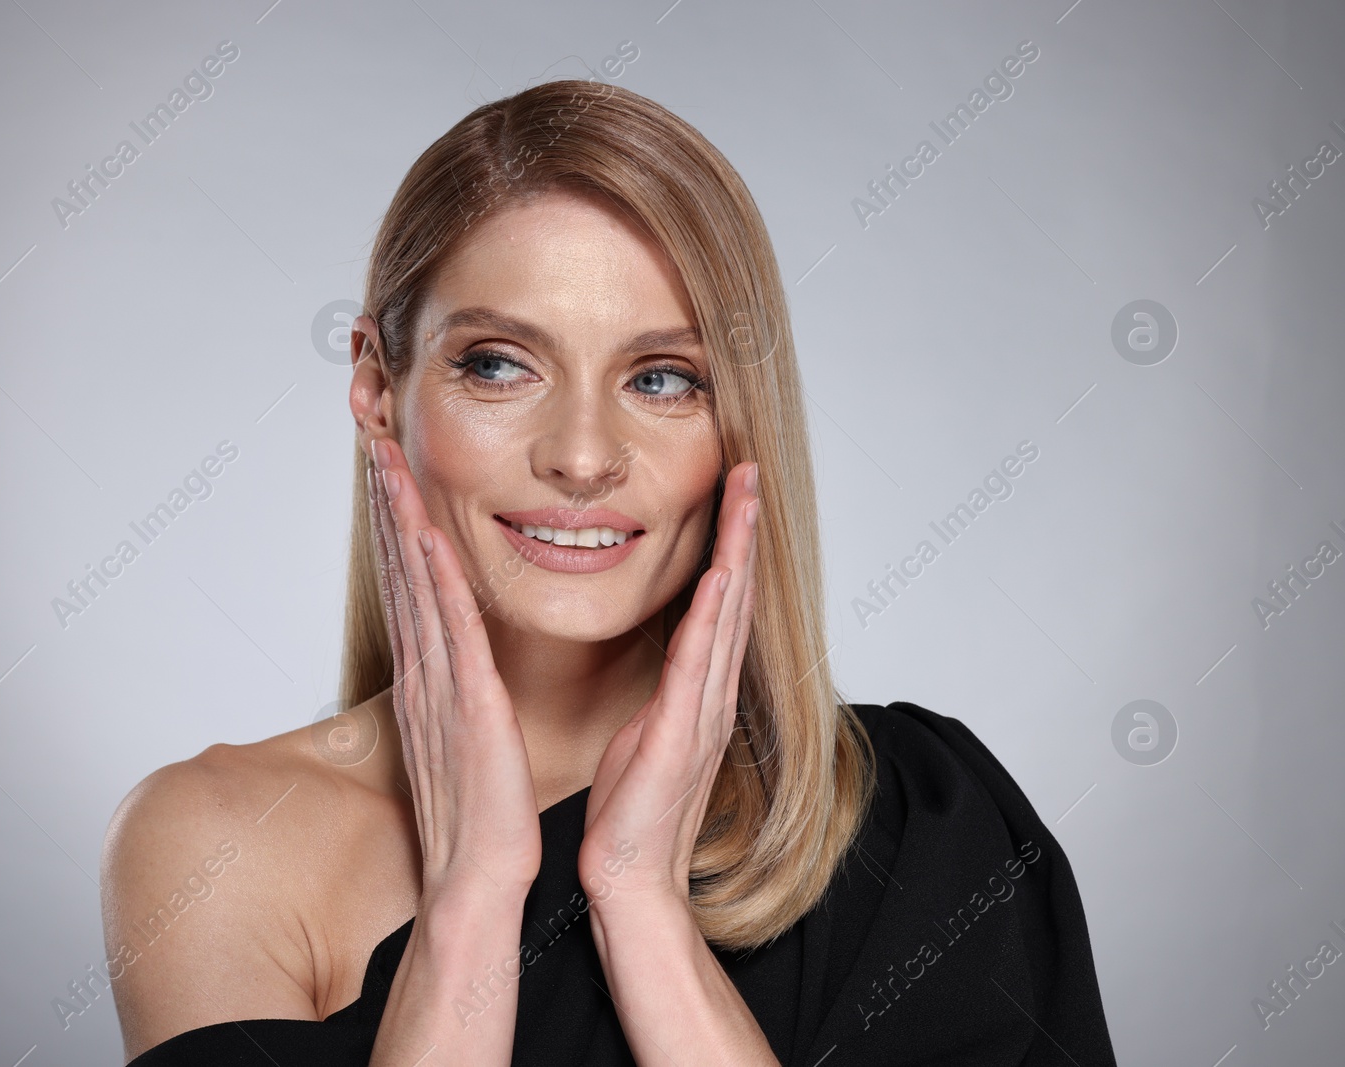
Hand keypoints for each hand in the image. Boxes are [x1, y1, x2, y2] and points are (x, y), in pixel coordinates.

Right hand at [366, 435, 541, 905]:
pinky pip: (449, 630)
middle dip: (385, 506)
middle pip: (399, 573)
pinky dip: (435, 579)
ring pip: (416, 587)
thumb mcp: (466, 741)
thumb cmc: (479, 818)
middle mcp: (424, 675)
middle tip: (373, 443)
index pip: (409, 588)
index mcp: (430, 681)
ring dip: (399, 522)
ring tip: (387, 464)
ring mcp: (440, 688)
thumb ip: (460, 696)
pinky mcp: (468, 707)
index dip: (395, 528)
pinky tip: (427, 536)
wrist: (477, 881)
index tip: (390, 476)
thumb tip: (463, 667)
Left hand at [578, 461, 759, 909]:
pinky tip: (720, 576)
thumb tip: (665, 660)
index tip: (730, 492)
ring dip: (738, 553)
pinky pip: (700, 666)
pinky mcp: (683, 736)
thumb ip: (664, 690)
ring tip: (745, 498)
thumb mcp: (647, 731)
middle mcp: (712, 694)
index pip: (720, 602)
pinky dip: (713, 619)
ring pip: (728, 616)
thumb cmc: (632, 811)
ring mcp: (705, 713)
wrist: (630, 879)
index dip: (730, 544)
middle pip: (736, 595)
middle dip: (744, 530)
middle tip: (749, 471)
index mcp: (699, 691)